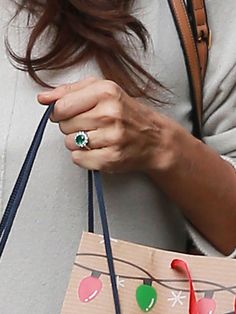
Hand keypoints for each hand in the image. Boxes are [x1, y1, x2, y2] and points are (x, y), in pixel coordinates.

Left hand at [38, 77, 185, 172]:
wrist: (155, 138)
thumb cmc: (127, 113)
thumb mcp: (102, 90)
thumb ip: (70, 91)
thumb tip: (42, 98)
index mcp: (106, 92)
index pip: (61, 106)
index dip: (60, 112)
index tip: (68, 113)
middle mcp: (110, 113)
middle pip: (64, 125)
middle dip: (72, 126)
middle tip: (90, 125)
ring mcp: (112, 137)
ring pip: (70, 142)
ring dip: (78, 142)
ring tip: (96, 137)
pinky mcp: (111, 158)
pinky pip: (78, 158)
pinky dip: (84, 156)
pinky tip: (98, 149)